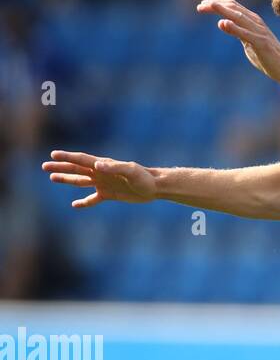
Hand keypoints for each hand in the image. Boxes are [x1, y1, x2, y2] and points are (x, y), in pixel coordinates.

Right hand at [42, 150, 156, 208]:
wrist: (155, 187)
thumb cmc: (144, 176)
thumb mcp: (130, 170)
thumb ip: (114, 167)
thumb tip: (97, 165)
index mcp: (104, 165)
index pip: (82, 160)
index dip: (67, 157)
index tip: (53, 154)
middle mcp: (101, 173)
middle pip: (77, 169)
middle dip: (61, 167)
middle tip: (45, 166)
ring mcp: (104, 183)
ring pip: (80, 181)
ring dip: (67, 179)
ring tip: (52, 177)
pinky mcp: (109, 194)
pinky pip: (92, 199)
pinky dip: (84, 202)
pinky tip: (75, 205)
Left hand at [197, 0, 279, 81]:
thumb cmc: (268, 56)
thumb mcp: (247, 42)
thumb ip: (236, 32)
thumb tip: (221, 23)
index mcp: (253, 21)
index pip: (233, 7)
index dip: (217, 4)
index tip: (202, 5)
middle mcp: (256, 23)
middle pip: (234, 8)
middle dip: (216, 5)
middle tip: (199, 6)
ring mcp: (260, 32)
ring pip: (240, 17)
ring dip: (224, 10)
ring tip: (210, 6)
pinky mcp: (262, 43)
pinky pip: (246, 34)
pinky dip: (235, 27)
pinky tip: (223, 23)